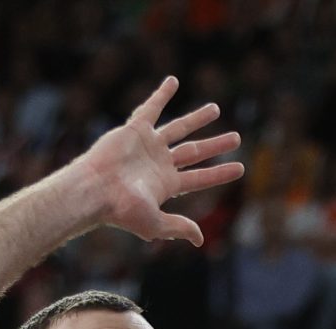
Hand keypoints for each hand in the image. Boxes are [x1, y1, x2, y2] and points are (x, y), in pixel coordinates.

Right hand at [76, 76, 242, 246]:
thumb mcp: (154, 224)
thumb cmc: (120, 210)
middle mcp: (160, 164)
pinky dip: (161, 94)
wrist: (95, 190)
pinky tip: (173, 81)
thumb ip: (178, 227)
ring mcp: (148, 146)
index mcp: (166, 185)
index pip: (200, 178)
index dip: (221, 173)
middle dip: (216, 145)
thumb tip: (200, 239)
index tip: (241, 168)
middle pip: (195, 152)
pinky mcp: (134, 130)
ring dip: (197, 119)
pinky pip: (151, 108)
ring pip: (179, 128)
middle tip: (237, 137)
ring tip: (215, 109)